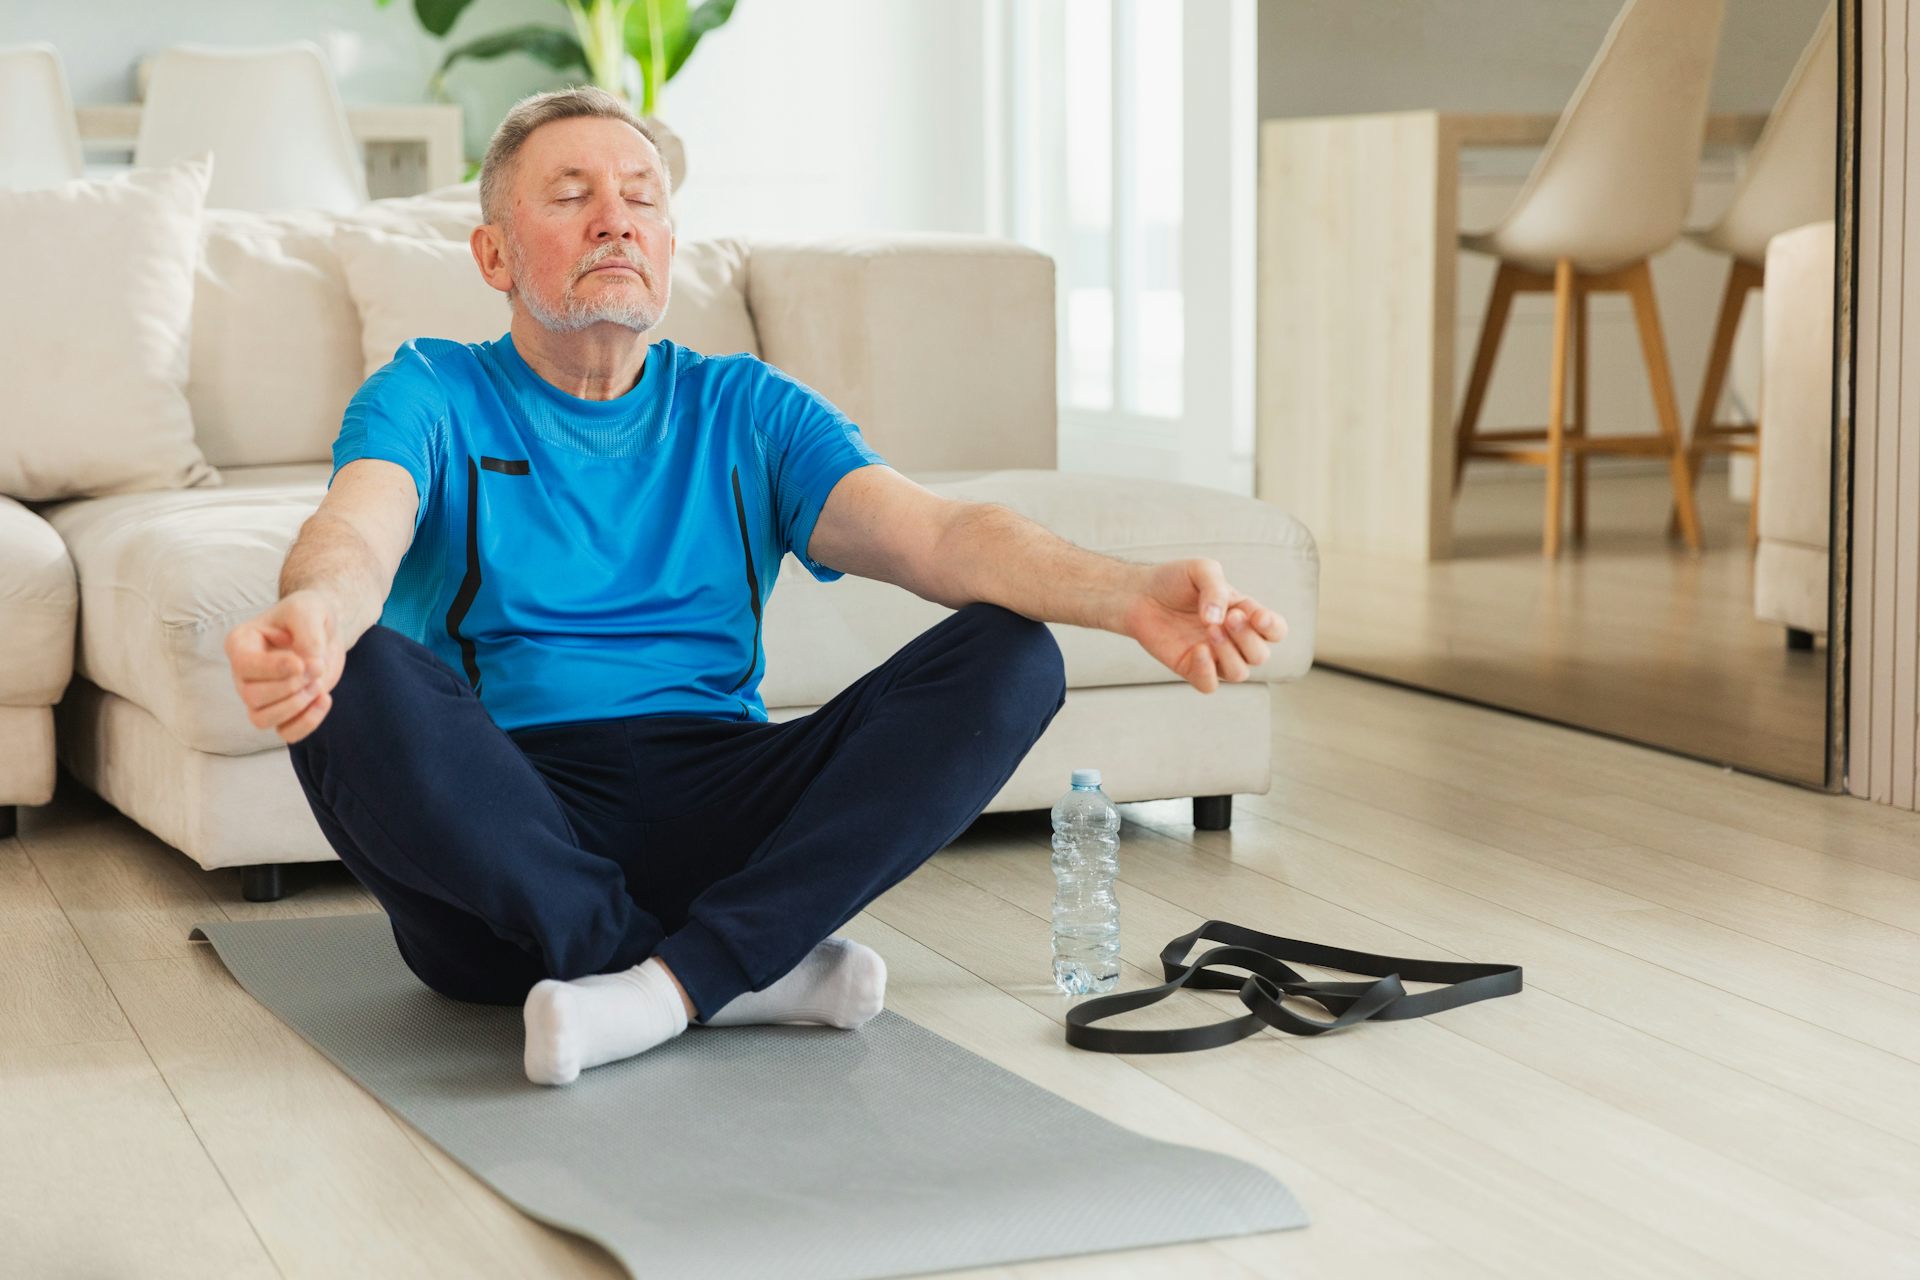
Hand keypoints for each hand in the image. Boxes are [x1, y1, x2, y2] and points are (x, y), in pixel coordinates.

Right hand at [224, 590, 344, 743]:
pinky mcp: (282, 711)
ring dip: (296, 706)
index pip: (244, 666)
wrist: (324, 629)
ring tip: (319, 683)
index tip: (302, 662)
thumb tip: (311, 665)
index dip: (274, 670)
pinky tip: (325, 699)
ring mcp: (259, 696)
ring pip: (261, 720)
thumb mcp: (309, 610)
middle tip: (317, 667)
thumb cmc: (309, 615)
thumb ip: (308, 633)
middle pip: (252, 696)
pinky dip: (307, 723)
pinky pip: (285, 733)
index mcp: (241, 644)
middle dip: (291, 686)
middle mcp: (243, 673)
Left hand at [1120, 559, 1287, 693]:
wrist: (1139, 593)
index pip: (1275, 630)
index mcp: (1245, 614)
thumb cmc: (1174, 580)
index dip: (1272, 627)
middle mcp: (1233, 639)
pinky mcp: (1191, 668)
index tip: (1256, 615)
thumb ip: (1216, 589)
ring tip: (1209, 629)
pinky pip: (1210, 685)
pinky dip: (1208, 672)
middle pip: (1260, 655)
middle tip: (1229, 617)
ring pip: (1240, 673)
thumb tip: (1218, 621)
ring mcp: (1214, 656)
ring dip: (1230, 653)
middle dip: (1248, 638)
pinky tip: (1197, 650)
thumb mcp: (1201, 570)